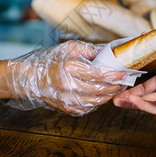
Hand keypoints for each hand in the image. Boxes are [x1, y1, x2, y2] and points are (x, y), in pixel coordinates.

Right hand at [6, 40, 127, 115]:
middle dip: (115, 86)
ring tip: (116, 88)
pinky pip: (88, 107)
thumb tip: (109, 53)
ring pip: (96, 101)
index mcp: (69, 68)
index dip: (114, 75)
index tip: (125, 73)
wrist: (31, 78)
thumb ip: (90, 50)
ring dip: (109, 95)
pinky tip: (102, 95)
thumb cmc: (51, 60)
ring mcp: (67, 100)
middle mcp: (68, 86)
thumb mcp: (69, 48)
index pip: (98, 74)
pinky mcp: (67, 109)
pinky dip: (98, 102)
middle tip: (125, 81)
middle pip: (99, 90)